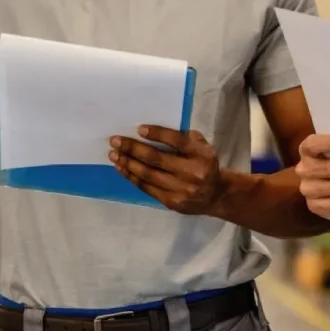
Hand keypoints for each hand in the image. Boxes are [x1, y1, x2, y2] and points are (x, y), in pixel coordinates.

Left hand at [110, 127, 224, 215]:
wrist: (215, 196)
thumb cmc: (204, 164)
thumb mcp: (203, 147)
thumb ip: (185, 138)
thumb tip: (154, 130)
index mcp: (201, 155)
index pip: (177, 141)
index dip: (157, 134)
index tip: (139, 129)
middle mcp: (192, 172)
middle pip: (156, 159)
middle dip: (133, 148)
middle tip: (115, 140)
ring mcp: (181, 189)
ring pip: (148, 175)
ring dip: (128, 163)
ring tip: (114, 154)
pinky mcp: (171, 202)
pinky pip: (147, 188)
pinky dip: (132, 177)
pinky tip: (122, 168)